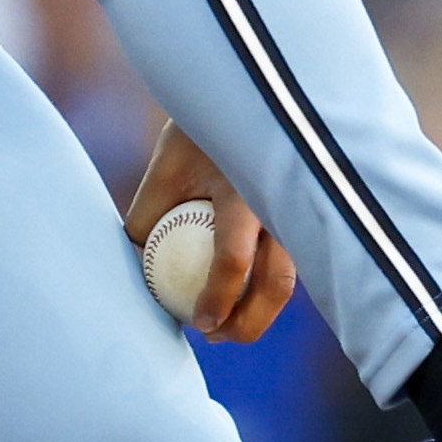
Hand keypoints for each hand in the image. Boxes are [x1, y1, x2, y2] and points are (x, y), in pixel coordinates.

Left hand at [125, 126, 296, 342]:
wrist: (239, 103)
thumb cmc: (192, 138)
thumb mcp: (164, 174)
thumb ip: (149, 217)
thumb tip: (139, 265)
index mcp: (243, 191)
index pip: (233, 259)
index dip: (217, 298)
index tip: (199, 324)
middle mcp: (279, 205)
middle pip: (275, 283)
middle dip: (248, 322)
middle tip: (214, 337)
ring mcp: (296, 212)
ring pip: (290, 279)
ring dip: (261, 313)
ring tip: (227, 329)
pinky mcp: (302, 218)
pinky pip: (289, 263)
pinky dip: (266, 289)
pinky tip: (243, 302)